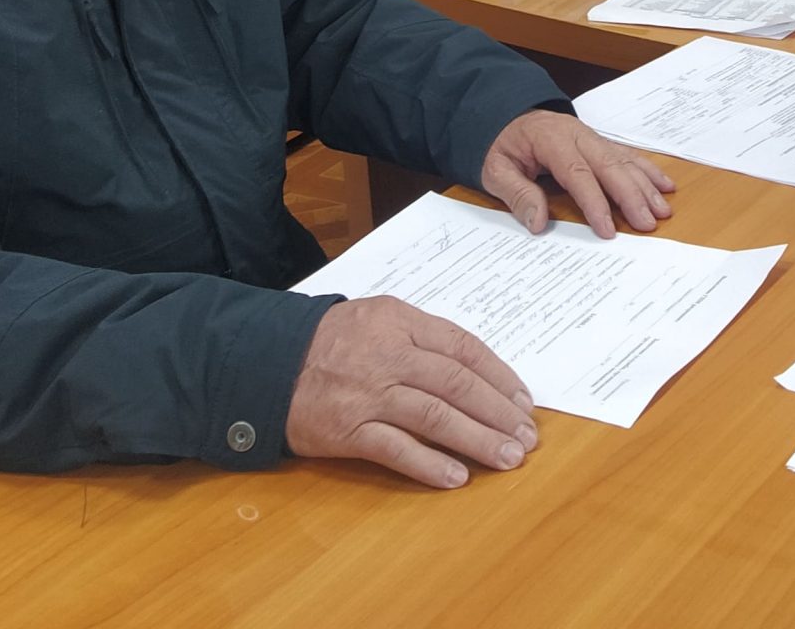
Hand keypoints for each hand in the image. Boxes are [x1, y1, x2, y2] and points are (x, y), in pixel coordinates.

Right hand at [284, 295, 536, 488]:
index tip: (524, 402)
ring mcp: (369, 394)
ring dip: (477, 440)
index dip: (499, 376)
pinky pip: (396, 449)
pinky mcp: (347, 430)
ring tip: (506, 458)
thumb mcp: (378, 317)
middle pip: (457, 384)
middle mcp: (389, 355)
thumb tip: (475, 369)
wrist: (267, 363)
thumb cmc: (330, 341)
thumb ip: (422, 337)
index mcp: (401, 322)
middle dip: (498, 413)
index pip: (464, 348)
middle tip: (527, 437)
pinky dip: (429, 464)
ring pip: (435, 416)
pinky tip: (456, 477)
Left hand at [479, 110, 675, 237]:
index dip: (595, 202)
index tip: (608, 229)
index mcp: (551, 139)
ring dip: (646, 186)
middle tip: (648, 223)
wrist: (504, 112)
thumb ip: (517, 194)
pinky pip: (627, 156)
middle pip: (609, 166)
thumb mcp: (495, 169)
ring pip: (624, 161)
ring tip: (662, 210)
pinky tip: (664, 186)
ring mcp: (591, 137)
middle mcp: (578, 135)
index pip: (577, 173)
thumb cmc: (501, 144)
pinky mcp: (599, 142)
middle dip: (632, 196)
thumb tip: (538, 222)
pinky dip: (648, 171)